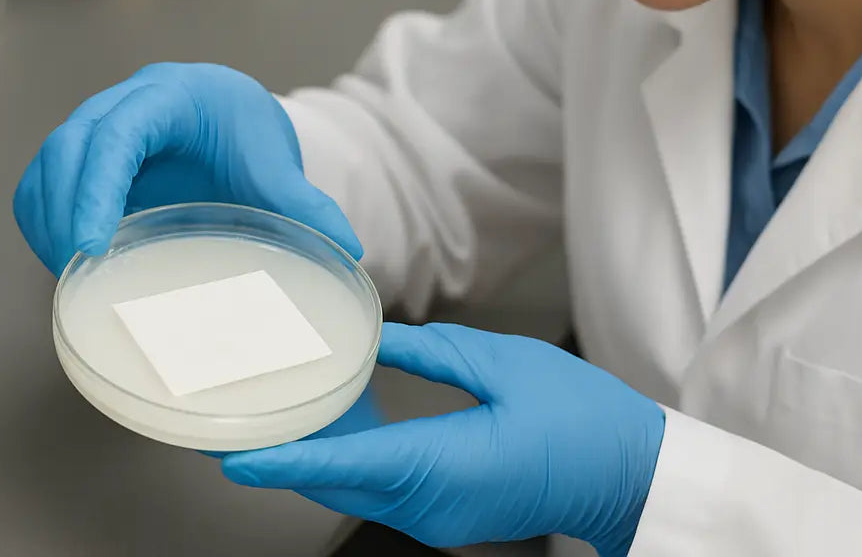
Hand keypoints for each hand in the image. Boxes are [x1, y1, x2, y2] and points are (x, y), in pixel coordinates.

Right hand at [14, 63, 361, 276]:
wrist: (235, 117)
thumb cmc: (250, 132)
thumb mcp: (275, 166)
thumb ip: (307, 205)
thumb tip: (350, 249)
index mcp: (172, 94)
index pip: (120, 132)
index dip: (99, 185)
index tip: (94, 242)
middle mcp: (126, 102)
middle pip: (71, 144)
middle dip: (65, 207)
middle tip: (78, 270)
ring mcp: (100, 125)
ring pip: (50, 163)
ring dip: (49, 217)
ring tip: (70, 275)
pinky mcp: (87, 156)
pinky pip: (47, 181)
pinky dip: (47, 219)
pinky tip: (67, 261)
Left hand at [221, 323, 665, 555]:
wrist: (627, 476)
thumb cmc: (581, 418)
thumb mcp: (509, 366)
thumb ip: (436, 354)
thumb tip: (381, 342)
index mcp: (447, 466)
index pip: (348, 464)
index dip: (285, 460)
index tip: (235, 455)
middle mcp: (431, 506)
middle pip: (339, 480)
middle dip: (285, 453)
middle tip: (241, 411)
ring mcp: (437, 519)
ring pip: (355, 487)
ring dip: (314, 454)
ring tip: (276, 407)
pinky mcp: (446, 513)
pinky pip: (381, 487)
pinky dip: (349, 458)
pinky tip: (334, 421)